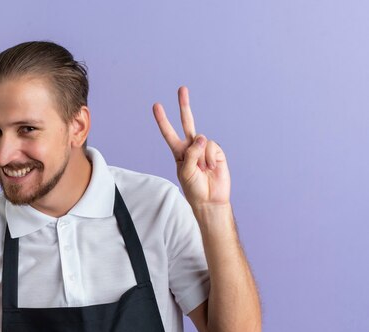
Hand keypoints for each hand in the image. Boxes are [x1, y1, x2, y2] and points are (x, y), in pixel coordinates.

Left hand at [152, 86, 230, 207]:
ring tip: (204, 170)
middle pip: (187, 122)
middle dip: (184, 106)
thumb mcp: (186, 172)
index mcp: (179, 152)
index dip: (163, 120)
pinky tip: (212, 168)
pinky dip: (211, 158)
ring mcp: (205, 149)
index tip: (156, 105)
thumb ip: (191, 154)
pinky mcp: (217, 152)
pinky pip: (212, 147)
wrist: (211, 200)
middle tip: (182, 89)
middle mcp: (192, 147)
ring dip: (202, 157)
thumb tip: (202, 137)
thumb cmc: (194, 189)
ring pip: (202, 140)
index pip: (169, 133)